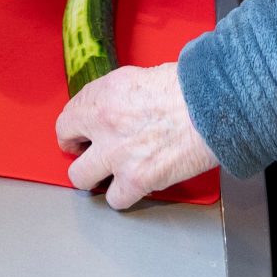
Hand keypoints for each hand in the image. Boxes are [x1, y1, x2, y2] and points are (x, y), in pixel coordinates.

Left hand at [56, 63, 217, 209]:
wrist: (211, 105)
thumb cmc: (186, 87)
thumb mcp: (138, 77)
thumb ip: (115, 96)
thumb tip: (110, 107)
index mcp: (102, 97)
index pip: (65, 121)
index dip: (73, 130)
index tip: (79, 136)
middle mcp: (103, 126)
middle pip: (68, 151)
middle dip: (81, 154)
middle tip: (93, 154)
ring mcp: (117, 156)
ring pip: (82, 179)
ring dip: (97, 177)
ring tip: (111, 173)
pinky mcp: (137, 180)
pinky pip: (116, 199)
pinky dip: (125, 195)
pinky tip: (134, 184)